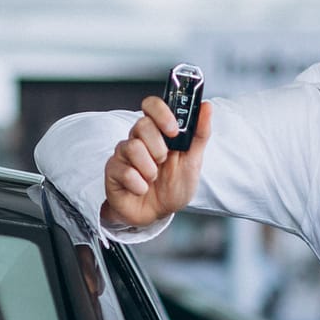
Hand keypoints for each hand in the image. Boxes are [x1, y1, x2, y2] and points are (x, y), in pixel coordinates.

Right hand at [103, 95, 211, 228]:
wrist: (158, 214)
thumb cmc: (173, 186)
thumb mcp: (193, 161)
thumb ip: (199, 134)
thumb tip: (206, 107)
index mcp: (157, 132)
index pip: (151, 105)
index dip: (161, 112)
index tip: (173, 130)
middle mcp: (138, 138)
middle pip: (141, 124)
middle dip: (158, 147)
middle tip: (163, 161)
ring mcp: (123, 154)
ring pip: (132, 147)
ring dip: (149, 169)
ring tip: (153, 178)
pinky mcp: (112, 171)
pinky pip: (124, 171)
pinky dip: (139, 185)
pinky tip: (141, 189)